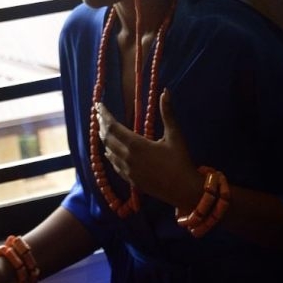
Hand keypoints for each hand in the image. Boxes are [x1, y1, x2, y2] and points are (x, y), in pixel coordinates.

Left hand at [96, 89, 200, 210]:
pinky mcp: (131, 181)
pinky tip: (109, 152)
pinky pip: (114, 165)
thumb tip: (165, 92)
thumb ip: (168, 113)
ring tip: (102, 129)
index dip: (104, 115)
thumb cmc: (181, 161)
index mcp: (136, 145)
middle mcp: (128, 158)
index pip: (113, 127)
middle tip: (98, 114)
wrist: (184, 190)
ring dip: (104, 139)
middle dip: (102, 125)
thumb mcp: (175, 135)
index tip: (98, 106)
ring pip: (109, 152)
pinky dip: (109, 155)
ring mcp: (128, 171)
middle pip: (107, 139)